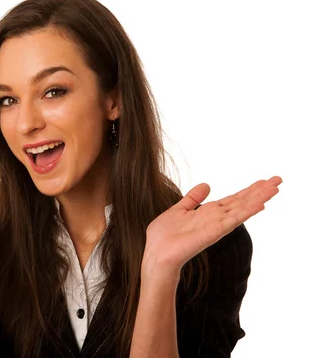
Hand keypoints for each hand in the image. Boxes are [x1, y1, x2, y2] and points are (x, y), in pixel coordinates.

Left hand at [143, 176, 282, 274]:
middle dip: (260, 191)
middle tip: (278, 179)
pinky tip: (259, 204)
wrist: (157, 254)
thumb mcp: (178, 210)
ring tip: (275, 187)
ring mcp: (216, 225)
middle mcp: (216, 218)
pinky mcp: (213, 232)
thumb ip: (193, 199)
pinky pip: (232, 220)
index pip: (233, 199)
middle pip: (242, 202)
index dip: (248, 190)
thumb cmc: (164, 236)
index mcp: (208, 213)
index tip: (264, 181)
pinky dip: (246, 212)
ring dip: (259, 198)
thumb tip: (206, 185)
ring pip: (241, 208)